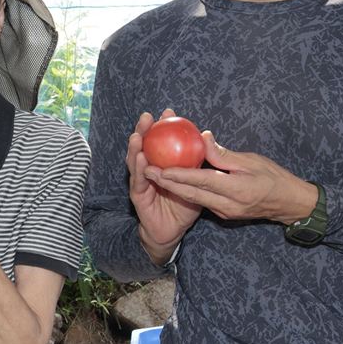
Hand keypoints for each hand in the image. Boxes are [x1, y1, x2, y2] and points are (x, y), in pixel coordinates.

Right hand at [127, 109, 204, 258]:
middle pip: (144, 146)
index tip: (168, 112)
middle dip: (144, 130)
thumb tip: (207, 138)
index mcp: (162, 164)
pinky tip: (140, 158)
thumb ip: (198, 161)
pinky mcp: (138, 196)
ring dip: (135, 147)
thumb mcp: (196, 181)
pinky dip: (138, 168)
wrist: (173, 230)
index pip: (161, 141)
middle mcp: (149, 169)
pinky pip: (138, 181)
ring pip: (136, 161)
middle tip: (147, 117)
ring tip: (137, 135)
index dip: (163, 126)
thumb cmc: (185, 205)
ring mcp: (141, 181)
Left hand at [145, 134, 317, 224]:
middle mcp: (227, 205)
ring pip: (195, 199)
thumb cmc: (274, 177)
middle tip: (148, 171)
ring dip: (175, 187)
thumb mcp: (251, 161)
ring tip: (156, 174)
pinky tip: (177, 181)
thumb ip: (224, 154)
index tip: (160, 167)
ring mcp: (225, 212)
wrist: (290, 204)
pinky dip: (188, 191)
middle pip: (192, 194)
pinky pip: (202, 201)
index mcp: (236, 190)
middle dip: (168, 183)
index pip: (201, 181)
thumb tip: (204, 137)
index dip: (179, 175)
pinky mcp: (225, 214)